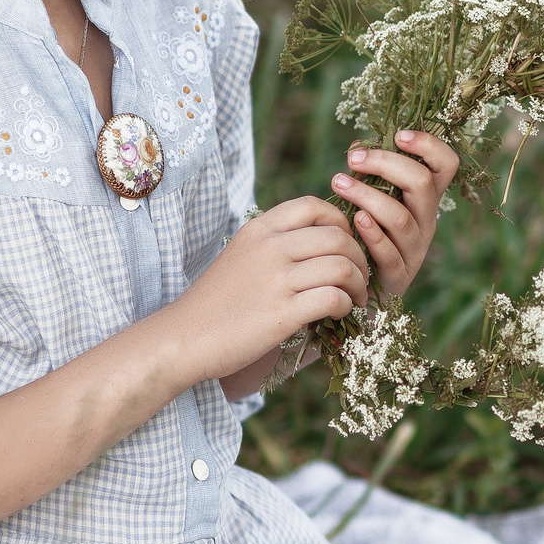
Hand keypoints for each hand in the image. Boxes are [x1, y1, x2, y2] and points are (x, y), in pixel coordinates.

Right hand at [162, 196, 370, 384]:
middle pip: (338, 236)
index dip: (340, 222)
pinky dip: (346, 306)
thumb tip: (318, 241)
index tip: (345, 245)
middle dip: (359, 258)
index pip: (314, 206)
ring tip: (356, 299)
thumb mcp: (240, 256)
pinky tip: (340, 315)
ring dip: (358, 284)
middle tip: (360, 279)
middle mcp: (269, 247)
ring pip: (343, 266)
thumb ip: (273, 244)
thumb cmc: (214, 302)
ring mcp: (276, 279)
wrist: (184, 337)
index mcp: (259, 229)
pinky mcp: (283, 312)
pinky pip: (334, 298)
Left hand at [332, 129, 461, 296]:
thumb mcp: (369, 198)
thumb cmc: (363, 231)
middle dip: (386, 164)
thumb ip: (368, 172)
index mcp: (425, 197)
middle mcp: (427, 220)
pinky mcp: (399, 274)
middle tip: (353, 159)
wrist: (359, 286)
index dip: (429, 145)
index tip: (399, 135)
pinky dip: (371, 233)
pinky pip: (389, 252)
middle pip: (422, 183)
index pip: (447, 165)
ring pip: (400, 216)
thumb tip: (358, 146)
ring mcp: (415, 248)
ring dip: (367, 195)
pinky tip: (353, 219)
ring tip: (338, 182)